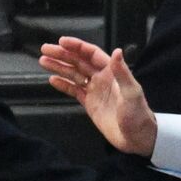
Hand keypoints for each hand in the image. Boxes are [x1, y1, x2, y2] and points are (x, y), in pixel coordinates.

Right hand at [39, 36, 157, 155]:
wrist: (136, 138)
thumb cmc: (137, 115)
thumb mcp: (132, 93)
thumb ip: (123, 73)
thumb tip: (117, 51)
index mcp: (112, 72)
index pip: (91, 54)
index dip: (77, 47)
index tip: (62, 41)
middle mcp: (102, 78)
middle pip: (79, 62)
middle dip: (62, 55)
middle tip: (45, 49)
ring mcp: (95, 90)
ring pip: (74, 74)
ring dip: (59, 67)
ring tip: (43, 61)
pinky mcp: (90, 103)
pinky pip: (74, 91)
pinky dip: (63, 85)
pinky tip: (52, 80)